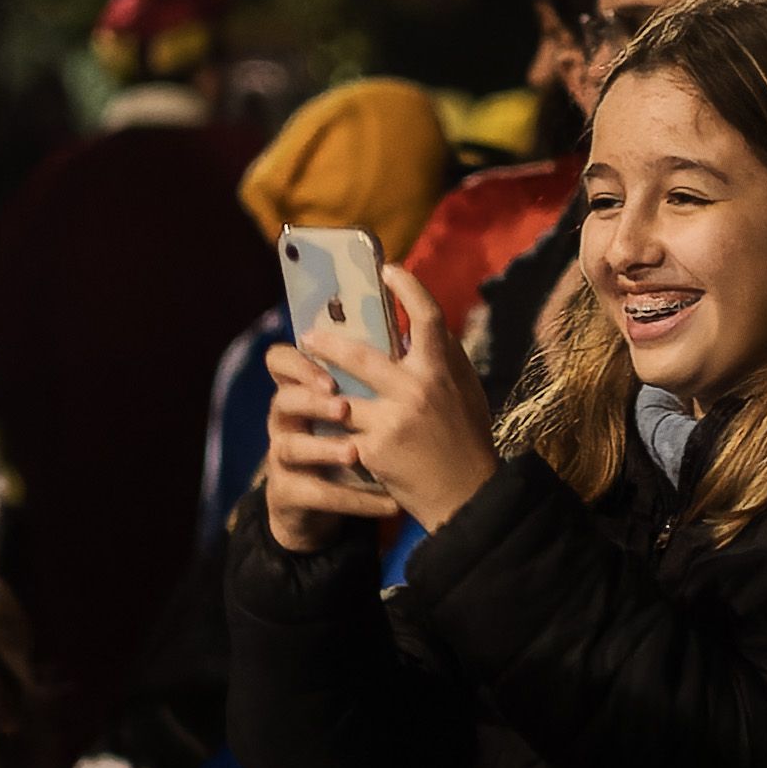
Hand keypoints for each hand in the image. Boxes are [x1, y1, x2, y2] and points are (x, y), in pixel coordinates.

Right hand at [262, 341, 399, 552]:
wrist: (319, 504)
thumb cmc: (344, 443)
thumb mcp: (352, 410)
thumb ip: (368, 377)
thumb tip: (412, 334)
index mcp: (301, 392)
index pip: (280, 361)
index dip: (298, 360)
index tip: (328, 360)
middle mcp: (286, 421)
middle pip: (283, 400)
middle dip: (311, 401)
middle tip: (342, 407)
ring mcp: (283, 458)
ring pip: (291, 447)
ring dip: (324, 449)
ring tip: (354, 453)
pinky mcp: (289, 493)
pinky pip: (317, 494)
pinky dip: (353, 500)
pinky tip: (388, 503)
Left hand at [302, 266, 503, 532]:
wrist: (466, 497)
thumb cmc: (467, 441)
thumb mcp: (466, 394)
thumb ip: (445, 360)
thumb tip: (422, 328)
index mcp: (442, 371)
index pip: (426, 315)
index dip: (406, 287)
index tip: (387, 269)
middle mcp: (415, 390)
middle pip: (359, 354)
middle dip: (328, 343)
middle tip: (308, 336)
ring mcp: (391, 421)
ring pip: (338, 395)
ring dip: (315, 386)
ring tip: (298, 382)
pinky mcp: (373, 450)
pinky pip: (341, 430)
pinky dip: (330, 426)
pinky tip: (317, 423)